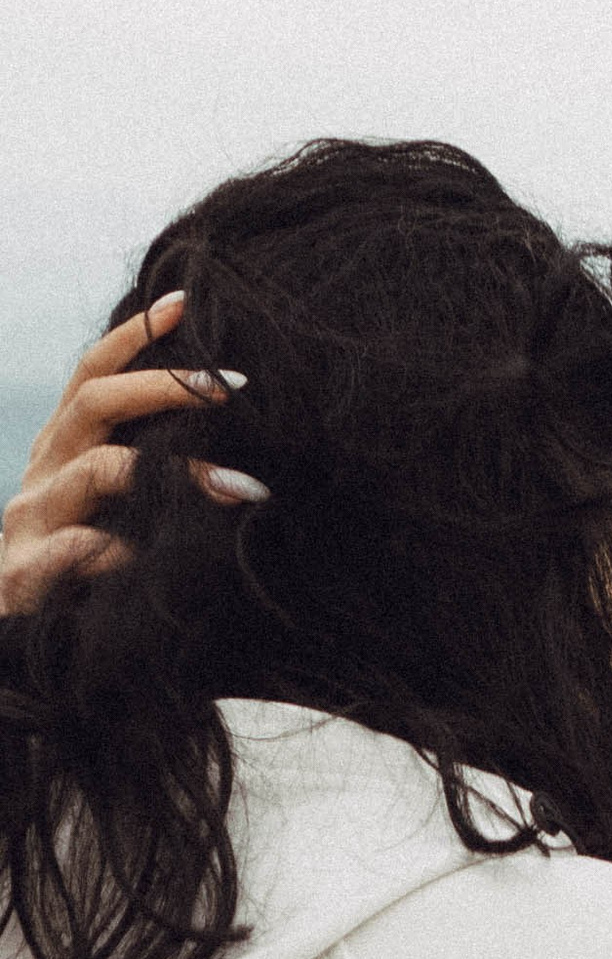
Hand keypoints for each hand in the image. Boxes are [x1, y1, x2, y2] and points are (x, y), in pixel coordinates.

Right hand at [0, 296, 257, 617]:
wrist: (20, 655)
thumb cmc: (85, 584)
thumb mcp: (121, 522)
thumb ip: (156, 486)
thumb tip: (241, 465)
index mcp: (63, 452)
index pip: (92, 375)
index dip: (132, 336)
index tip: (184, 303)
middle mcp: (42, 474)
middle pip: (94, 403)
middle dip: (165, 387)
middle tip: (232, 385)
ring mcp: (30, 521)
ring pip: (97, 471)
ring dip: (173, 474)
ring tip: (241, 487)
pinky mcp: (25, 573)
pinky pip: (82, 549)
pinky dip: (130, 550)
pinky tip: (172, 559)